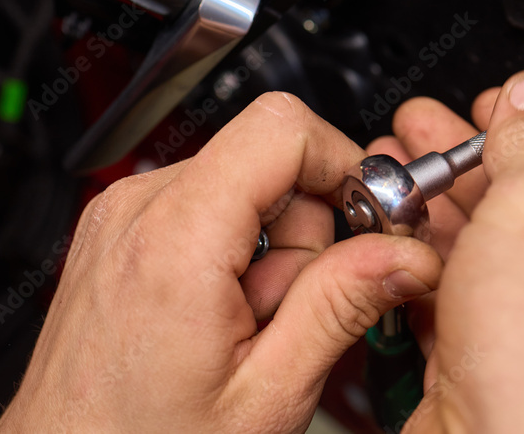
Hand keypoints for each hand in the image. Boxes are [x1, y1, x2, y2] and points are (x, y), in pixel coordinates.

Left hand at [0, 92, 441, 433]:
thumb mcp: (265, 395)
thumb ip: (340, 309)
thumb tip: (403, 254)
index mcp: (176, 237)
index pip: (282, 128)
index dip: (343, 164)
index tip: (369, 220)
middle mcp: (139, 208)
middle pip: (268, 158)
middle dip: (306, 230)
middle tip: (292, 312)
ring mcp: (123, 215)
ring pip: (242, 182)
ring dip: (271, 248)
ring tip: (247, 327)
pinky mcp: (120, 230)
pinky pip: (206, 205)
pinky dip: (234, 250)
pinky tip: (223, 316)